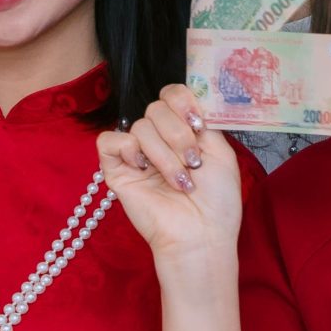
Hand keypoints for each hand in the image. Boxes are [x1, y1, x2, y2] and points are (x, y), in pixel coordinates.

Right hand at [95, 84, 240, 263]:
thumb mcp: (222, 153)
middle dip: (179, 134)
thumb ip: (205, 122)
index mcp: (184, 132)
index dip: (183, 101)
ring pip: (140, 127)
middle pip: (156, 108)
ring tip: (179, 180)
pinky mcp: (116, 171)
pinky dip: (128, 149)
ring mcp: (137, 155)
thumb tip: (192, 99)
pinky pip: (109, 141)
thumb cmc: (217, 202)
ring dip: (165, 154)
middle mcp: (159, 140)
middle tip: (193, 162)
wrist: (201, 234)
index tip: (198, 124)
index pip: (172, 95)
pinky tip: (144, 169)